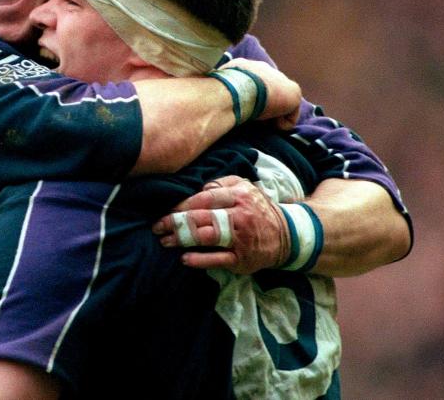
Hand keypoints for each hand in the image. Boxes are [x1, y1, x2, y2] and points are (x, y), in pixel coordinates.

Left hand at [151, 175, 289, 273]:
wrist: (286, 235)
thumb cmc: (256, 208)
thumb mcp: (244, 187)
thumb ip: (221, 183)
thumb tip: (196, 188)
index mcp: (239, 196)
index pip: (205, 198)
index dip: (183, 204)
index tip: (167, 209)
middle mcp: (240, 216)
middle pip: (202, 218)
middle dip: (175, 222)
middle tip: (157, 226)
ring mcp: (240, 239)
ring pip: (207, 238)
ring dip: (182, 239)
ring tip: (165, 240)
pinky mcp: (241, 259)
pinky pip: (218, 259)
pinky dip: (199, 260)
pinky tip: (184, 258)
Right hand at [217, 58, 299, 129]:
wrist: (236, 91)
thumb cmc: (218, 92)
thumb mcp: (210, 90)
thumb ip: (212, 92)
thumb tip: (191, 97)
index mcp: (245, 67)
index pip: (252, 83)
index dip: (249, 99)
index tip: (243, 111)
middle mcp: (264, 69)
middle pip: (269, 92)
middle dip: (264, 106)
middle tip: (253, 120)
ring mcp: (281, 80)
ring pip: (280, 104)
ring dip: (271, 116)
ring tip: (260, 123)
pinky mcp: (293, 94)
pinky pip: (290, 115)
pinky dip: (280, 124)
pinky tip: (268, 124)